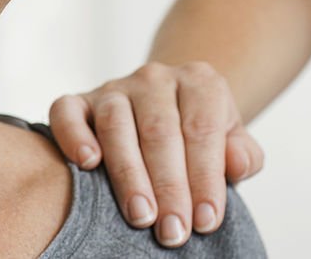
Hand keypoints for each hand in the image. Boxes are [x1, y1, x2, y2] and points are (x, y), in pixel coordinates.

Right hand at [48, 61, 263, 247]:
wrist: (171, 106)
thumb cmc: (201, 136)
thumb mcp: (232, 141)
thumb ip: (243, 154)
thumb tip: (237, 165)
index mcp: (200, 82)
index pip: (203, 130)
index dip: (205, 178)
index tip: (205, 220)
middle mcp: (156, 78)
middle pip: (160, 131)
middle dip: (169, 186)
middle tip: (173, 231)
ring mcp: (116, 87)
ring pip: (117, 124)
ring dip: (128, 173)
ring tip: (140, 216)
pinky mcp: (80, 100)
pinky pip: (67, 111)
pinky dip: (74, 135)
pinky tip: (86, 164)